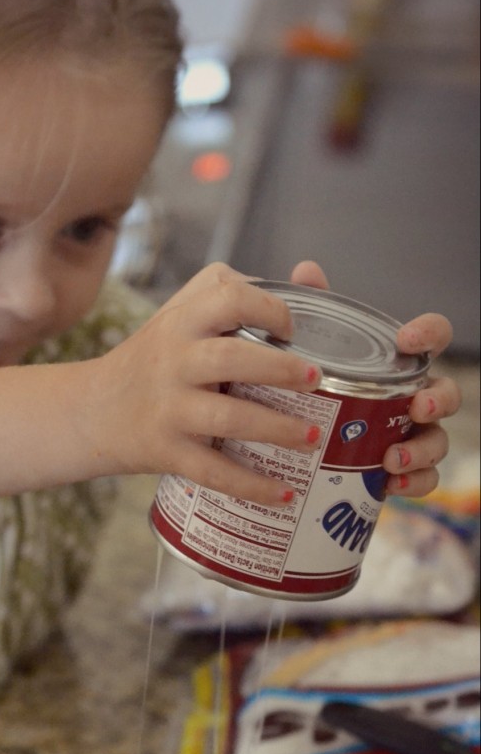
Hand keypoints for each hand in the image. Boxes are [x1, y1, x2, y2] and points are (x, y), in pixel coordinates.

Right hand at [93, 261, 323, 504]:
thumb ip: (233, 292)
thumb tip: (309, 277)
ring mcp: (168, 409)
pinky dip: (251, 485)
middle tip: (316, 379)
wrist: (91, 411)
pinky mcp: (166, 451)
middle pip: (230, 358)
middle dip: (279, 369)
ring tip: (314, 436)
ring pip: (227, 419)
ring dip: (276, 429)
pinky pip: (213, 471)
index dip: (267, 307)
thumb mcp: (180, 315)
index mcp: (181, 322)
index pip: (226, 297)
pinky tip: (285, 493)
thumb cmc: (152, 359)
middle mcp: (173, 362)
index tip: (292, 328)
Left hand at [289, 260, 460, 499]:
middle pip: (447, 394)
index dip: (429, 332)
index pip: (434, 336)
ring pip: (437, 440)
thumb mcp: (315, 345)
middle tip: (415, 407)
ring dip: (422, 449)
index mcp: (401, 362)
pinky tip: (390, 483)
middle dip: (438, 401)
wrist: (305, 436)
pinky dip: (413, 482)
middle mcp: (415, 395)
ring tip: (393, 459)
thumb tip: (306, 269)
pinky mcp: (401, 468)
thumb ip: (316, 307)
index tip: (407, 339)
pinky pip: (423, 479)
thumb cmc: (322, 380)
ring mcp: (412, 432)